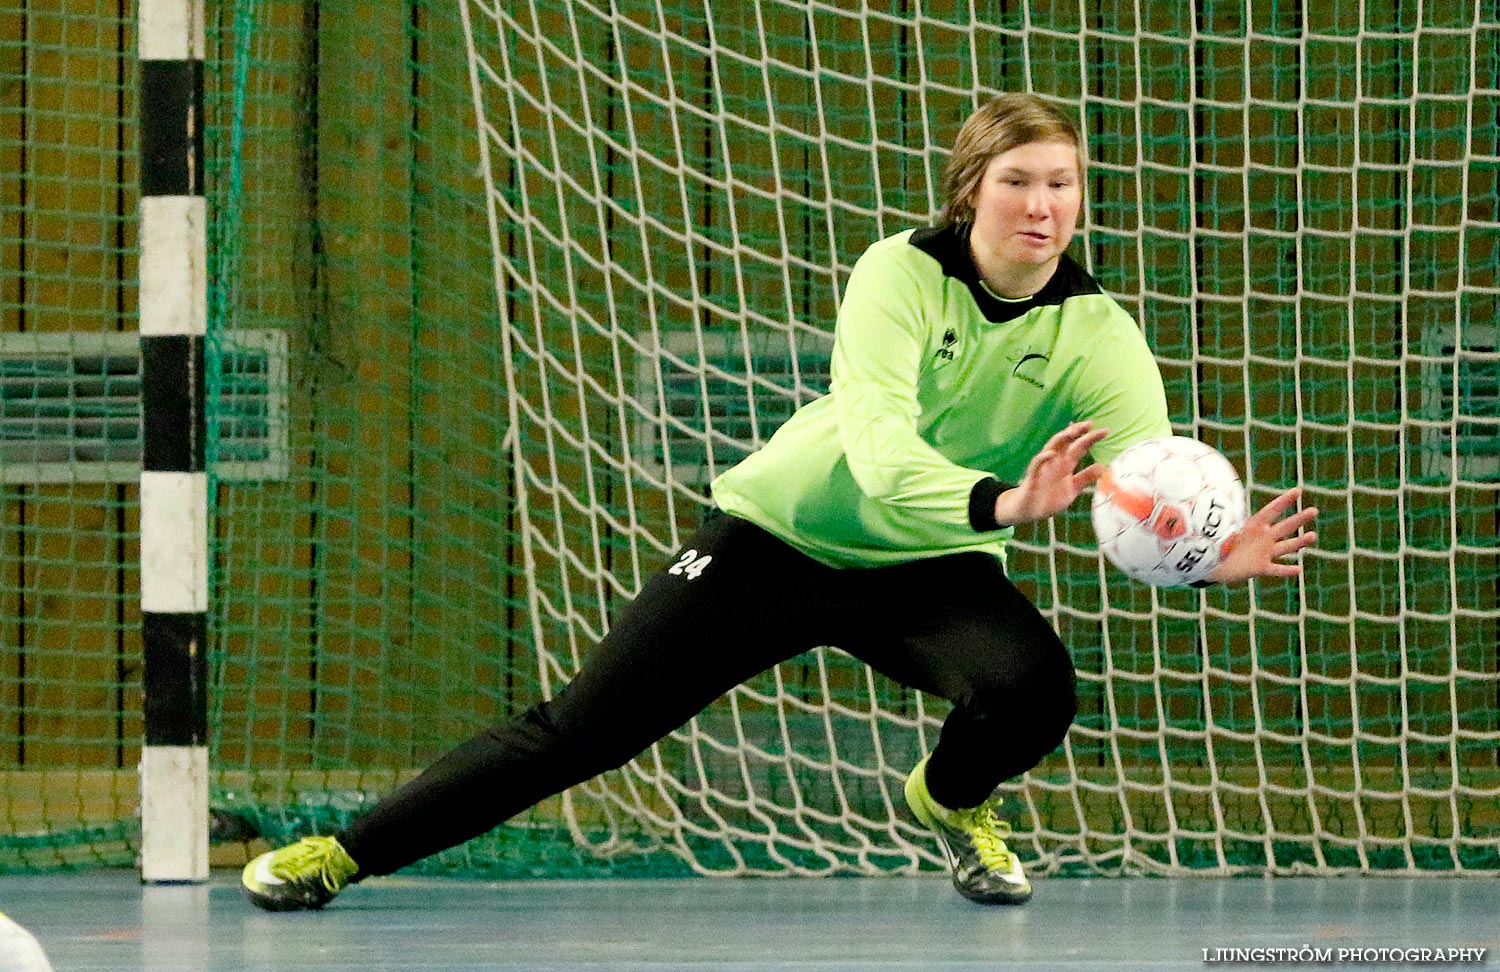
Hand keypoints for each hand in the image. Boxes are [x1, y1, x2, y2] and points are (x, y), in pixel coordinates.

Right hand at [994, 421, 1110, 526]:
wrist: (1029, 512)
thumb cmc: (1050, 498)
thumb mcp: (1072, 489)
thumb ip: (1085, 478)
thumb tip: (1103, 466)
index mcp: (1065, 465)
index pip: (1078, 447)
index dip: (1090, 439)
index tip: (1104, 431)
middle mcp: (1055, 463)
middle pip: (1066, 443)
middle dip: (1077, 432)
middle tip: (1089, 424)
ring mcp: (1044, 468)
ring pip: (1051, 448)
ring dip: (1061, 439)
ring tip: (1072, 431)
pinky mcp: (1033, 477)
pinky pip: (1036, 465)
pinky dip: (1042, 458)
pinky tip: (1051, 454)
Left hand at [1208, 486, 1318, 583]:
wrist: (1212, 562)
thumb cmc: (1217, 541)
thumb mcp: (1225, 527)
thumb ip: (1229, 519)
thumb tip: (1221, 500)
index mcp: (1255, 525)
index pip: (1272, 510)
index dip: (1284, 500)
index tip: (1298, 490)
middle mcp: (1264, 537)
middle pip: (1285, 526)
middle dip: (1299, 518)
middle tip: (1314, 510)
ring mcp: (1264, 552)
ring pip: (1286, 547)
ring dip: (1299, 542)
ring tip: (1313, 535)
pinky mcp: (1260, 568)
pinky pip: (1276, 570)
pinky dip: (1286, 570)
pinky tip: (1298, 569)